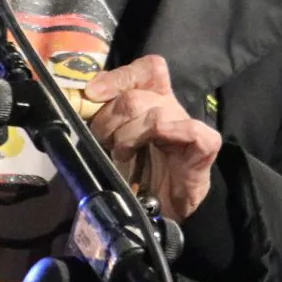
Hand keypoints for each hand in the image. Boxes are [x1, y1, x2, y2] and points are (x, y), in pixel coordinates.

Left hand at [83, 56, 220, 224]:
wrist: (161, 210)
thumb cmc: (133, 172)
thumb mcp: (109, 140)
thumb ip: (98, 117)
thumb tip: (76, 100)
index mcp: (149, 98)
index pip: (143, 70)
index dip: (117, 77)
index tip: (92, 94)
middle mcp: (169, 106)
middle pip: (135, 97)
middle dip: (108, 120)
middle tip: (101, 141)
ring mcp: (187, 124)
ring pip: (154, 115)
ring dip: (128, 137)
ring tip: (121, 155)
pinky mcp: (205, 145)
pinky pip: (189, 129)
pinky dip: (169, 133)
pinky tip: (150, 150)